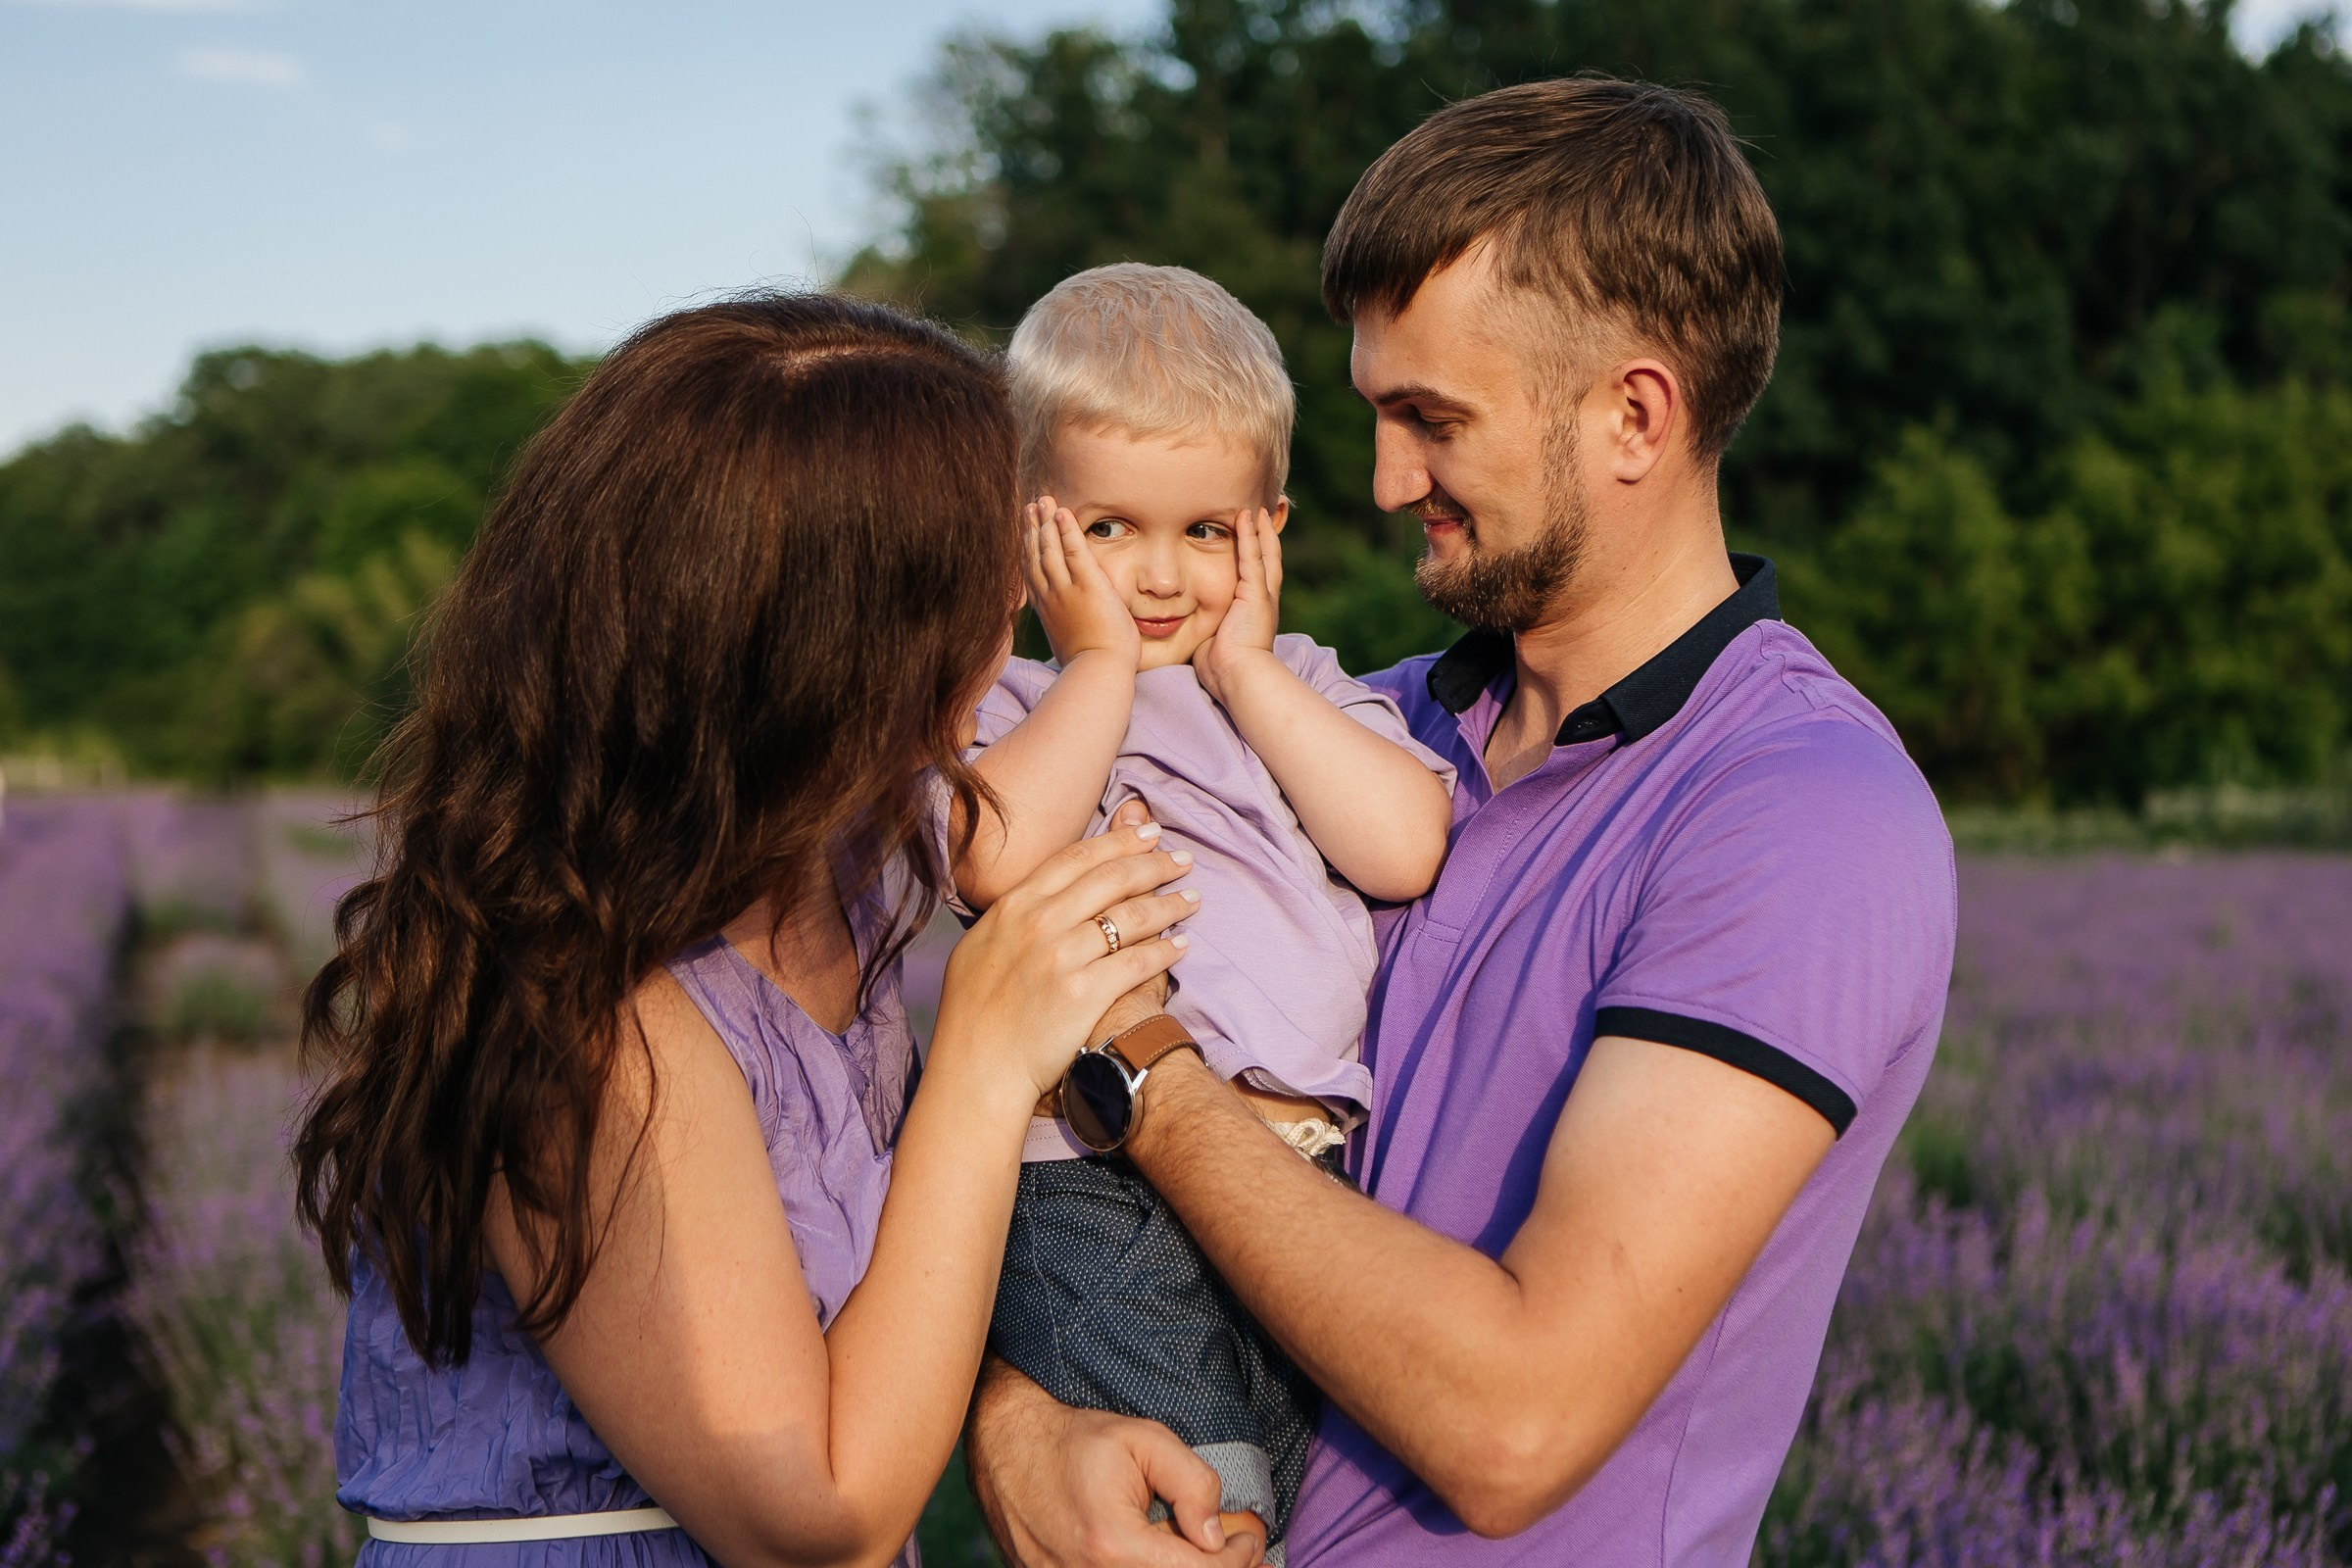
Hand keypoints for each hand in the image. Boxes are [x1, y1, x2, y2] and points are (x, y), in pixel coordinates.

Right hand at [933, 821, 1196, 1100]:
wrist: (975, 1069)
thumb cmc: (971, 1014)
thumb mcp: (978, 947)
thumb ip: (1011, 915)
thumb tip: (1037, 893)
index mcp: (1013, 906)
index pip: (1076, 858)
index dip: (1118, 841)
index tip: (1148, 833)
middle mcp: (1039, 923)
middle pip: (1110, 879)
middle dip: (1153, 863)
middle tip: (1182, 858)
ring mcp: (1061, 957)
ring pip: (1130, 917)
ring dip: (1168, 904)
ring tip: (1191, 898)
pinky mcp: (1084, 994)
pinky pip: (1136, 963)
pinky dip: (1164, 951)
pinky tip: (1180, 945)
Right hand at [968, 1360, 1263, 1567]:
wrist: (1007, 1447)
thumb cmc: (1076, 1440)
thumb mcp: (1144, 1440)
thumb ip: (1191, 1482)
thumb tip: (1215, 1534)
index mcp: (1114, 1544)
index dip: (1238, 1559)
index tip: (1250, 1537)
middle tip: (1240, 1551)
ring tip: (1204, 1554)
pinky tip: (1165, 1556)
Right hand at [1028, 496, 1140, 668]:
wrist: (1097, 672)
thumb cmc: (1088, 666)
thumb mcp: (1068, 645)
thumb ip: (1064, 630)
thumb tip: (1066, 634)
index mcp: (1045, 610)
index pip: (1031, 572)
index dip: (1027, 549)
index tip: (1025, 532)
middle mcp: (1050, 596)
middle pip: (1035, 555)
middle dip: (1032, 528)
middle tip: (1029, 506)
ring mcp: (1066, 589)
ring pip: (1049, 548)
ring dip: (1045, 522)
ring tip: (1042, 500)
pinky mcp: (1087, 585)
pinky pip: (1074, 550)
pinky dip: (1066, 529)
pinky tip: (1062, 512)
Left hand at [1194, 508, 1282, 701]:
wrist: (1238, 677)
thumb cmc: (1224, 668)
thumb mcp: (1214, 641)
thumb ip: (1206, 628)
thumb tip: (1186, 628)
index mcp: (1255, 611)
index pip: (1258, 575)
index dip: (1258, 555)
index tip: (1254, 538)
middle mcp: (1264, 600)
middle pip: (1270, 559)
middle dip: (1268, 537)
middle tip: (1266, 514)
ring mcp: (1262, 596)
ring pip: (1264, 554)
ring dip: (1260, 529)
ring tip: (1257, 508)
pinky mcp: (1256, 594)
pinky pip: (1252, 558)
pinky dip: (1250, 536)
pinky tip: (1245, 517)